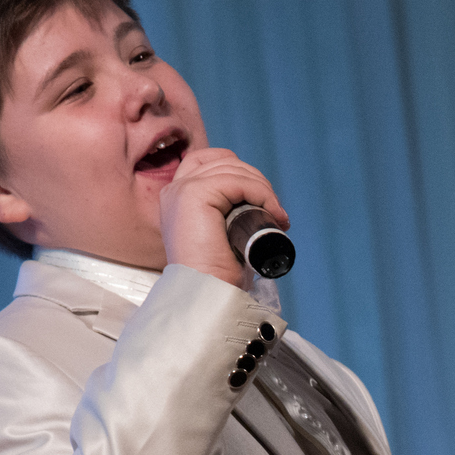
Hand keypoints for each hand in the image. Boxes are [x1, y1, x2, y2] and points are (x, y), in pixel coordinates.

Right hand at [158, 147, 288, 288]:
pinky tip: (272, 213)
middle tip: (276, 211)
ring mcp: (183, 189)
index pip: (211, 160)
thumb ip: (229, 214)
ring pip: (234, 170)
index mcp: (179, 197)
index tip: (263, 200)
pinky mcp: (194, 194)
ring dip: (264, 190)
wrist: (208, 293)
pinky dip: (261, 194)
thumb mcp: (223, 234)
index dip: (242, 172)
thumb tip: (262, 203)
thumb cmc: (219, 274)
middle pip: (225, 161)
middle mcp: (176, 189)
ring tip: (278, 217)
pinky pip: (237, 181)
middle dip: (257, 181)